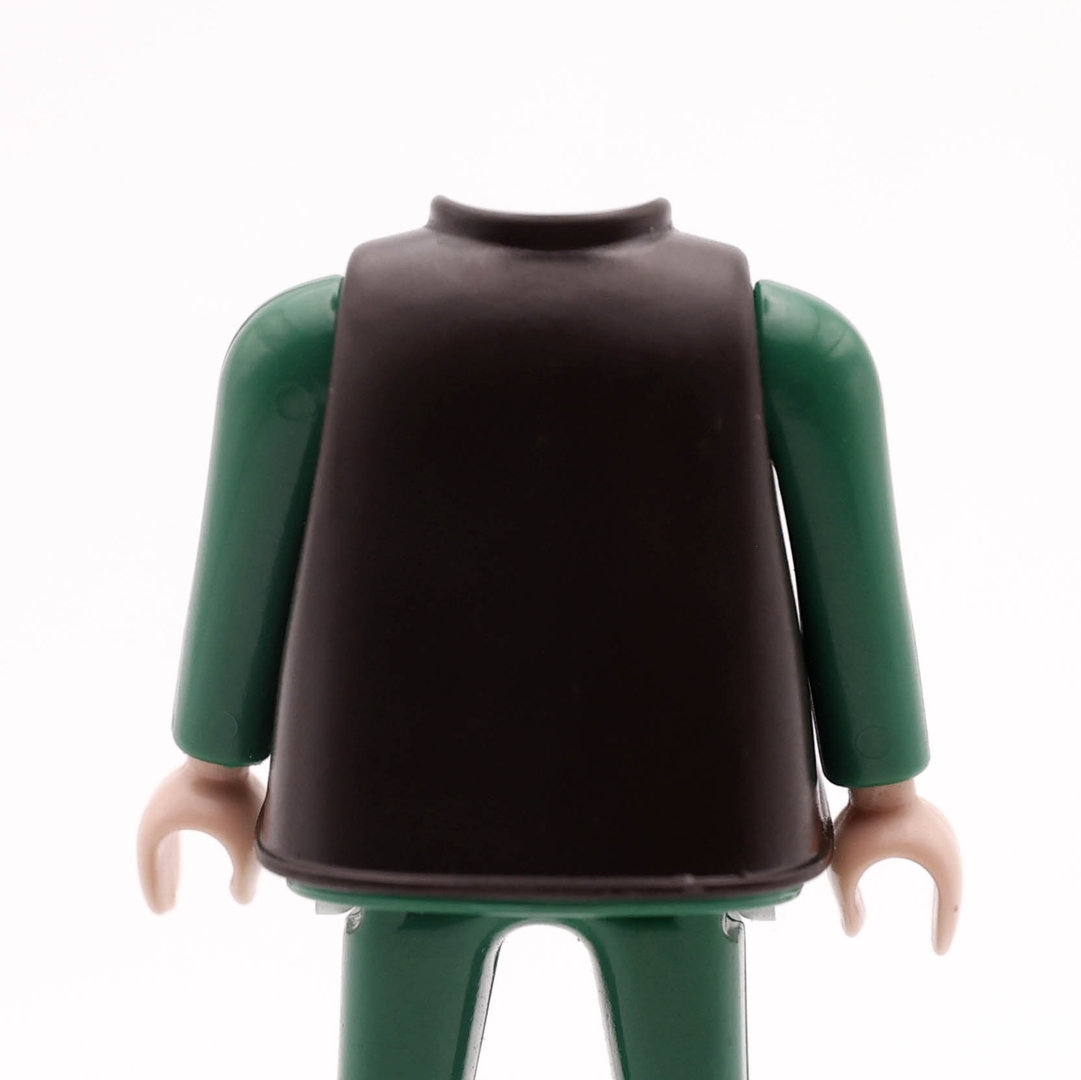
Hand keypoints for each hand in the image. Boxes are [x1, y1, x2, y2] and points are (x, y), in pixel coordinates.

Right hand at [137, 757, 265, 913]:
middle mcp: (161, 805)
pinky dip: (180, 840)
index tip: (163, 910)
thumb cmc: (236, 795)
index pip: (151, 864)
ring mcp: (174, 790)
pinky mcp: (191, 779)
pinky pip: (178, 819)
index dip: (157, 888)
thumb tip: (242, 900)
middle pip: (157, 852)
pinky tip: (187, 848)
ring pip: (166, 836)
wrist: (235, 745)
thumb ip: (245, 877)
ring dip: (169, 862)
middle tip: (168, 904)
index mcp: (159, 824)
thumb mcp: (245, 845)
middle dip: (163, 879)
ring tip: (174, 884)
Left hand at [829, 779, 960, 953]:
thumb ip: (848, 899)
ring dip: (945, 890)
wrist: (871, 772)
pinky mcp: (928, 816)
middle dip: (949, 915)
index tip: (939, 952)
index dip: (945, 931)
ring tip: (941, 914)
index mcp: (941, 861)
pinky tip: (927, 871)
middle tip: (940, 939)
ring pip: (948, 868)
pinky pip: (936, 850)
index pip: (951, 906)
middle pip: (955, 889)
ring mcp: (941, 828)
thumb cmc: (861, 819)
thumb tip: (851, 932)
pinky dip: (936, 868)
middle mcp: (949, 845)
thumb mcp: (848, 865)